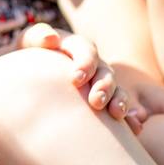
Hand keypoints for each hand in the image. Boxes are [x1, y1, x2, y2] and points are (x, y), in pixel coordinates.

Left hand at [18, 23, 140, 133]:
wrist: (29, 77)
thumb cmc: (28, 57)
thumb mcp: (28, 42)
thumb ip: (36, 36)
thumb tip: (50, 39)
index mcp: (77, 47)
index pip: (86, 51)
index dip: (85, 64)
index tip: (75, 80)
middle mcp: (95, 65)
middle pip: (105, 73)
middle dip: (104, 87)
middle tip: (96, 102)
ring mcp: (102, 84)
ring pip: (118, 91)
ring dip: (120, 101)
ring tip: (116, 114)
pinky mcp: (106, 103)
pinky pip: (124, 110)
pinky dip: (132, 118)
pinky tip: (135, 128)